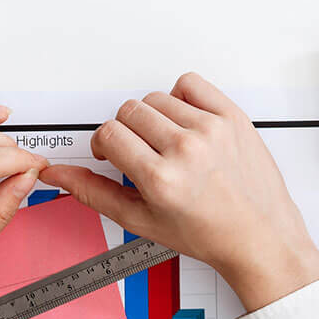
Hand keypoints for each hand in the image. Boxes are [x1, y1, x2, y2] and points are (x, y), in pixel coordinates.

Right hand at [39, 74, 318, 312]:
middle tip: (141, 151)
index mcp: (161, 179)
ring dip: (154, 117)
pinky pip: (191, 84)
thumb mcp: (142, 221)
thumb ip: (95, 193)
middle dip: (127, 130)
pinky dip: (182, 97)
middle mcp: (186, 150)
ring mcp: (212, 130)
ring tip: (168, 142)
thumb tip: (60, 175)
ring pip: (158, 98)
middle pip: (130, 111)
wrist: (258, 235)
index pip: (109, 133)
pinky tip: (187, 122)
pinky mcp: (232, 116)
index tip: (113, 153)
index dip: (104, 144)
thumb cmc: (206, 233)